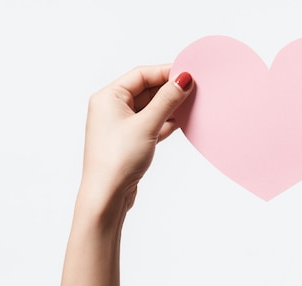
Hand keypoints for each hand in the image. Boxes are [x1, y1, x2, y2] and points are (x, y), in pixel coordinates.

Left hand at [61, 65, 192, 285]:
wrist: (106, 196)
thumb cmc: (117, 159)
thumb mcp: (147, 124)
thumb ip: (167, 100)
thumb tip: (183, 79)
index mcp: (108, 97)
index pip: (141, 75)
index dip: (166, 72)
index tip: (189, 73)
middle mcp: (111, 108)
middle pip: (146, 90)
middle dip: (170, 89)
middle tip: (195, 88)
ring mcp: (121, 126)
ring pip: (151, 108)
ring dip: (170, 106)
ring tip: (192, 104)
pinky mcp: (130, 141)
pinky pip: (152, 123)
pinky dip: (167, 121)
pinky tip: (183, 120)